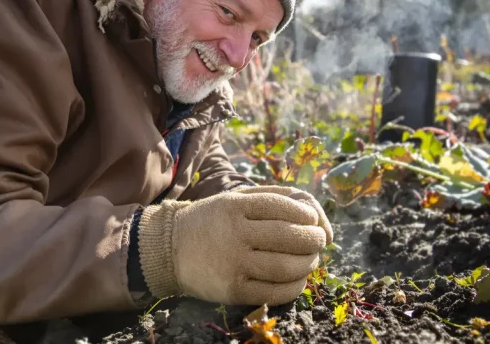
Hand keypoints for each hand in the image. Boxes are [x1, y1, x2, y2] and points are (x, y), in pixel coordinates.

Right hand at [137, 185, 332, 305]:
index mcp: (234, 207)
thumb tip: (315, 212)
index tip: (313, 219)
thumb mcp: (235, 199)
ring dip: (308, 263)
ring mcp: (233, 264)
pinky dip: (295, 286)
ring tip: (311, 258)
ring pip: (285, 266)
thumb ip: (273, 197)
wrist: (170, 249)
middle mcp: (234, 234)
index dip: (306, 214)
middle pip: (288, 237)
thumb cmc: (213, 221)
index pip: (281, 207)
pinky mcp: (233, 291)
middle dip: (313, 238)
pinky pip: (274, 292)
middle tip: (319, 239)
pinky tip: (299, 278)